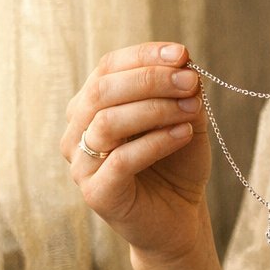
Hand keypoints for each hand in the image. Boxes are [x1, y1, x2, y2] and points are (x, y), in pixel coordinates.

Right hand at [62, 42, 211, 259]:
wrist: (180, 216)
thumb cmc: (177, 162)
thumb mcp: (184, 117)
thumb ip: (182, 90)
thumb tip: (184, 61)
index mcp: (92, 105)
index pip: (108, 67)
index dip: (143, 56)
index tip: (182, 53)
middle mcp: (77, 131)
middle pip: (103, 91)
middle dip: (151, 80)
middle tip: (190, 81)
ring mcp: (81, 164)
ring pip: (107, 122)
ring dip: (156, 109)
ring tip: (192, 109)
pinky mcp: (96, 193)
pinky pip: (121, 160)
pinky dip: (156, 141)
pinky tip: (183, 133)